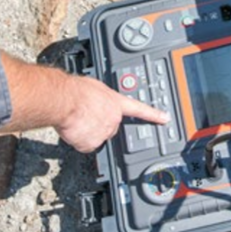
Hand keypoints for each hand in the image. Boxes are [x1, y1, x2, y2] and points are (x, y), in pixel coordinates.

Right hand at [54, 76, 169, 152]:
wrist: (65, 100)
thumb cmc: (76, 90)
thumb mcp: (96, 87)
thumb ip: (103, 96)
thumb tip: (99, 99)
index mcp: (116, 103)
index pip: (140, 109)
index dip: (154, 115)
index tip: (165, 118)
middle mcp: (113, 118)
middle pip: (110, 127)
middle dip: (100, 124)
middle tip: (86, 115)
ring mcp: (104, 132)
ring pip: (97, 136)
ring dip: (88, 131)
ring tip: (77, 120)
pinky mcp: (92, 143)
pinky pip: (86, 144)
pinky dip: (79, 140)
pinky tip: (74, 129)